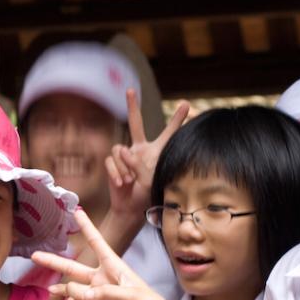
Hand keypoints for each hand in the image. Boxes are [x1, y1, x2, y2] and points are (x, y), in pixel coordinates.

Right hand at [33, 209, 180, 299]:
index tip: (77, 211)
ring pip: (73, 289)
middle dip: (54, 261)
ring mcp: (97, 295)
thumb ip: (106, 293)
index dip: (87, 227)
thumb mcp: (132, 295)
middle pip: (73, 267)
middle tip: (35, 255)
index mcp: (114, 266)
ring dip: (69, 293)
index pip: (97, 242)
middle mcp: (102, 278)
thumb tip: (83, 296)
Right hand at [105, 90, 190, 224]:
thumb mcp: (150, 179)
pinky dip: (116, 173)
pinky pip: (111, 162)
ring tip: (130, 181)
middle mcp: (139, 148)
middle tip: (130, 90)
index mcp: (155, 151)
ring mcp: (124, 155)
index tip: (187, 104)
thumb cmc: (146, 194)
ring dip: (124, 167)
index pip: (168, 133)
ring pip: (120, 149)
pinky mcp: (113, 163)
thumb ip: (138, 164)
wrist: (130, 208)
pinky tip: (121, 183)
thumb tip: (122, 151)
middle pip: (135, 123)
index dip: (178, 120)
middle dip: (132, 107)